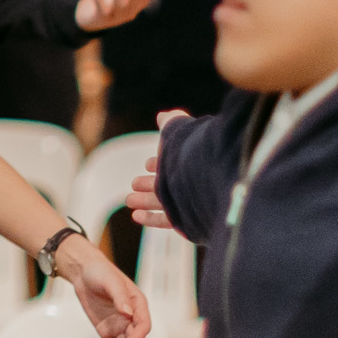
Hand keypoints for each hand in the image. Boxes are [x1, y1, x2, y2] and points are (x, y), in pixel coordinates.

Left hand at [48, 234, 149, 337]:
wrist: (82, 272)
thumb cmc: (100, 271)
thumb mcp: (110, 281)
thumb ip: (120, 296)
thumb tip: (128, 313)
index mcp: (138, 304)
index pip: (143, 324)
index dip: (139, 335)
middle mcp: (131, 317)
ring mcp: (119, 325)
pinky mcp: (107, 331)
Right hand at [126, 109, 189, 227]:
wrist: (209, 178)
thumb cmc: (193, 152)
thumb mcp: (178, 130)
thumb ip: (170, 122)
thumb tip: (163, 116)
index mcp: (187, 164)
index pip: (171, 164)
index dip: (158, 163)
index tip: (147, 164)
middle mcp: (188, 184)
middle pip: (165, 185)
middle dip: (147, 183)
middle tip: (133, 183)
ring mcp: (188, 203)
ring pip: (161, 203)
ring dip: (143, 201)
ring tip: (129, 200)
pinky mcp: (186, 220)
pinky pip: (165, 221)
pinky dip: (150, 218)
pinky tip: (135, 216)